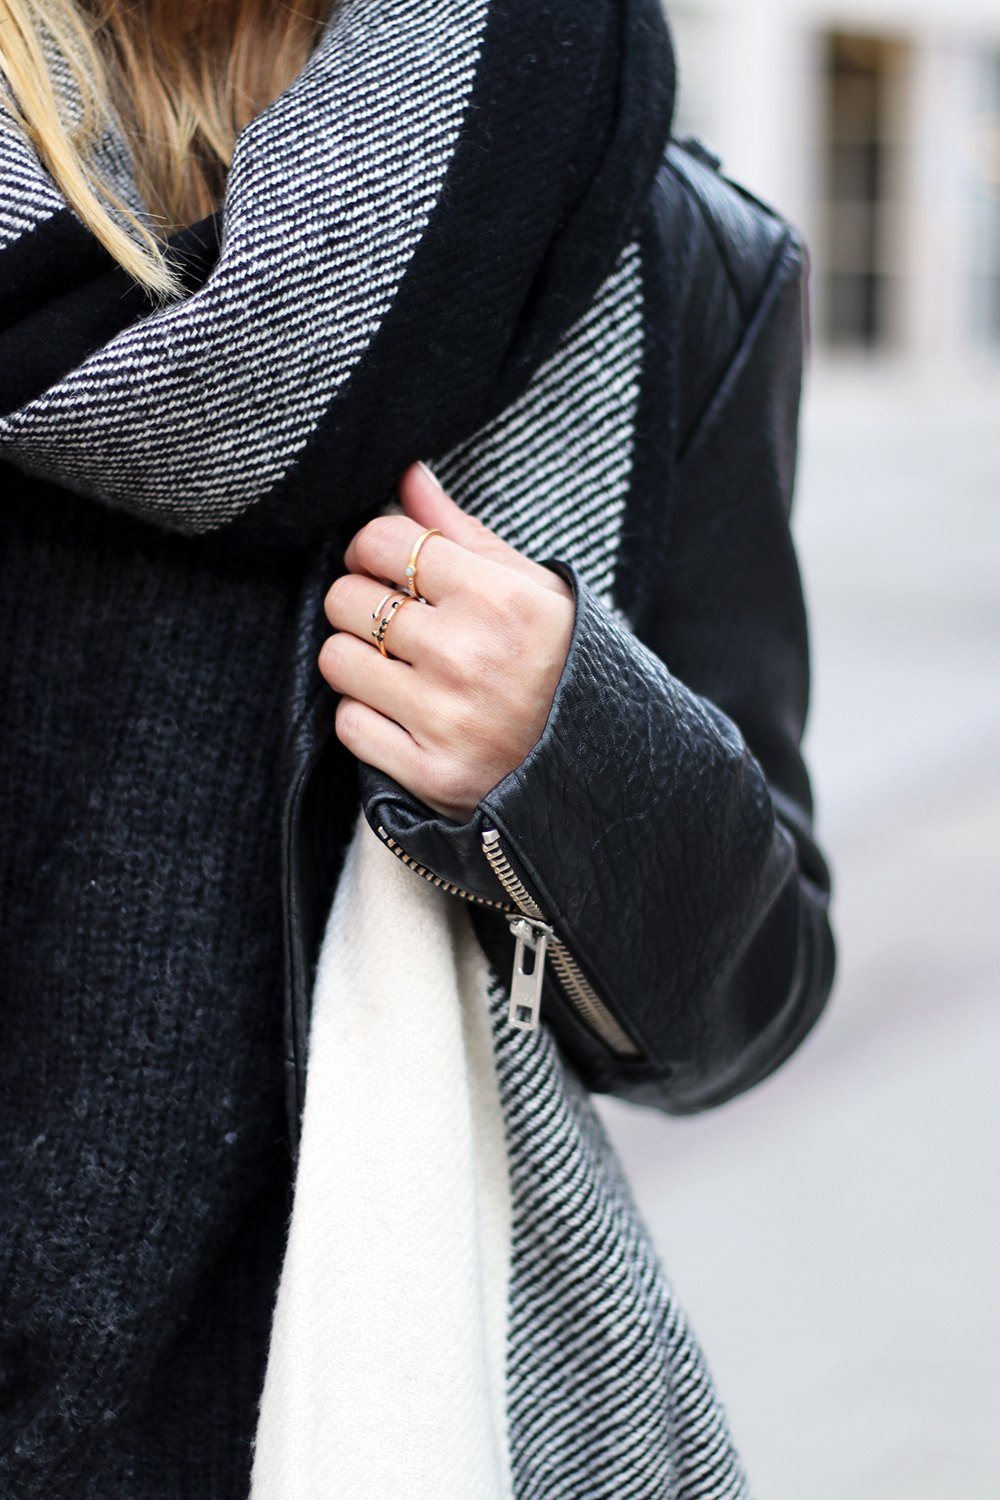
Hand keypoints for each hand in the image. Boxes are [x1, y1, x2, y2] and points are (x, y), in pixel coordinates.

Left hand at [319, 463, 573, 821]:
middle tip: (388, 618)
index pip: (383, 541)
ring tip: (394, 666)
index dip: (371, 548)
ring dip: (356, 659)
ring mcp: (447, 719)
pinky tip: (402, 712)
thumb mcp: (532, 587)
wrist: (601, 762)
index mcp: (497, 598)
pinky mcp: (430, 773)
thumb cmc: (562, 662)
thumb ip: (461, 532)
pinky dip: (365, 716)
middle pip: (347, 599)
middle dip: (359, 601)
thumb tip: (407, 476)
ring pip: (337, 660)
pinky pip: (349, 724)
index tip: (383, 565)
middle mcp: (468, 656)